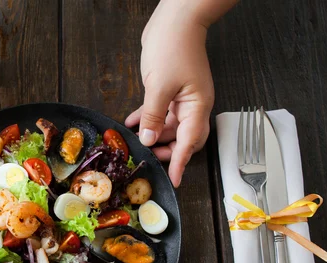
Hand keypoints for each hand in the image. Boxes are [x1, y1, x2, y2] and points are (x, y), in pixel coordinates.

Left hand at [125, 2, 214, 187]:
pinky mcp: (170, 90)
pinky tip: (130, 123)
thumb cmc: (173, 47)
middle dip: (166, 150)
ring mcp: (182, 97)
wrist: (176, 18)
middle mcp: (193, 104)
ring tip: (135, 142)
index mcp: (197, 106)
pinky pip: (159, 111)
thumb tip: (148, 139)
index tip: (174, 180)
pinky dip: (146, 119)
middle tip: (148, 158)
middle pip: (182, 137)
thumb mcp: (159, 86)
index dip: (181, 163)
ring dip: (153, 134)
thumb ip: (153, 116)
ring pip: (169, 126)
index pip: (190, 142)